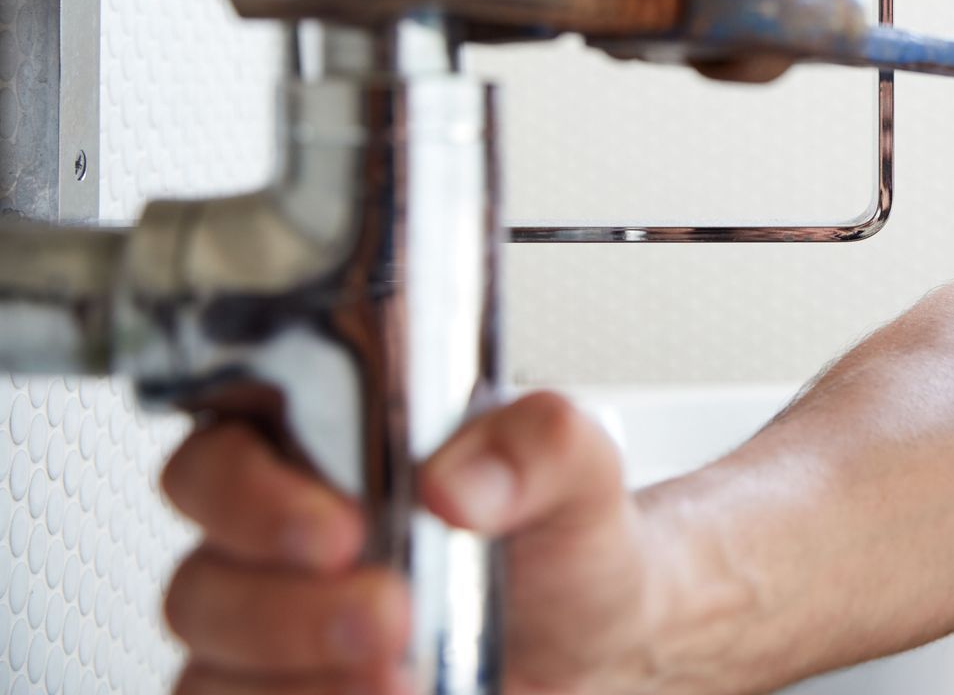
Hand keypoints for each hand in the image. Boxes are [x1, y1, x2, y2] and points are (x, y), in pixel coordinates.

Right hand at [161, 392, 657, 693]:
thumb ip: (537, 446)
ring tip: (409, 678)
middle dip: (289, 611)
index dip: (249, 495)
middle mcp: (269, 552)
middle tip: (389, 616)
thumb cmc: (555, 546)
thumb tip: (457, 484)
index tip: (338, 532)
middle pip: (200, 584)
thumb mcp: (575, 473)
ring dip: (307, 681)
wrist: (588, 650)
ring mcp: (264, 646)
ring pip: (213, 675)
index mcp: (316, 458)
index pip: (216, 458)